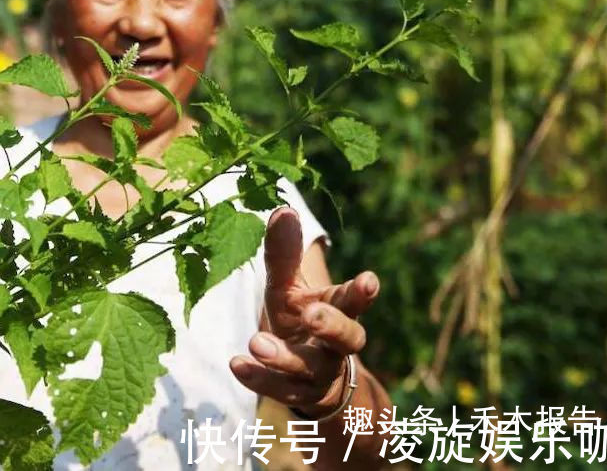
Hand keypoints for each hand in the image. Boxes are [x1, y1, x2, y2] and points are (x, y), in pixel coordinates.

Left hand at [229, 206, 379, 416]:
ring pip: (311, 370)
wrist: (306, 377)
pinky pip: (281, 391)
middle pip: (347, 339)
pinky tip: (236, 364)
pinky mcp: (299, 397)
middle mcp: (336, 346)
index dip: (362, 293)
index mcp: (338, 311)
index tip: (369, 280)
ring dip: (285, 357)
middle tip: (313, 314)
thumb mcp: (288, 287)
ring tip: (256, 342)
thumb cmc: (298, 319)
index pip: (354, 301)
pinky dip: (259, 378)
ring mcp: (320, 375)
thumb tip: (283, 209)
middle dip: (333, 326)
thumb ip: (285, 255)